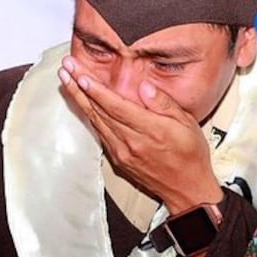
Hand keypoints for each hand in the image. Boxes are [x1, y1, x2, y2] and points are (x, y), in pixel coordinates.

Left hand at [58, 56, 223, 213]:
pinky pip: (99, 132)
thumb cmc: (190, 155)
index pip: (116, 106)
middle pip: (99, 110)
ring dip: (78, 99)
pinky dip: (88, 115)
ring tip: (66, 80)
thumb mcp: (187, 124)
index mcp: (149, 130)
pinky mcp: (118, 159)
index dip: (96, 90)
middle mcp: (130, 142)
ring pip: (95, 121)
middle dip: (79, 87)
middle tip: (66, 68)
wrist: (187, 189)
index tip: (81, 74)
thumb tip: (145, 87)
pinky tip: (80, 103)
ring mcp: (121, 152)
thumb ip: (164, 103)